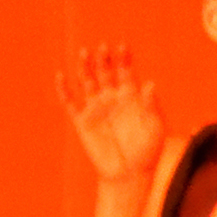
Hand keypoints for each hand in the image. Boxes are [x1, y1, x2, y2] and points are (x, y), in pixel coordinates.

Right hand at [58, 44, 166, 184]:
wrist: (129, 171)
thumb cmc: (148, 149)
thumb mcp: (155, 126)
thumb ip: (152, 105)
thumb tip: (150, 83)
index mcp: (132, 97)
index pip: (126, 72)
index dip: (124, 59)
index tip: (122, 45)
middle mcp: (112, 98)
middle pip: (105, 73)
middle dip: (103, 59)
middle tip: (102, 46)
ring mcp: (96, 108)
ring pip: (87, 82)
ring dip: (85, 68)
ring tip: (84, 53)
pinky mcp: (82, 121)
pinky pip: (70, 102)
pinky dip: (64, 89)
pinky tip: (61, 76)